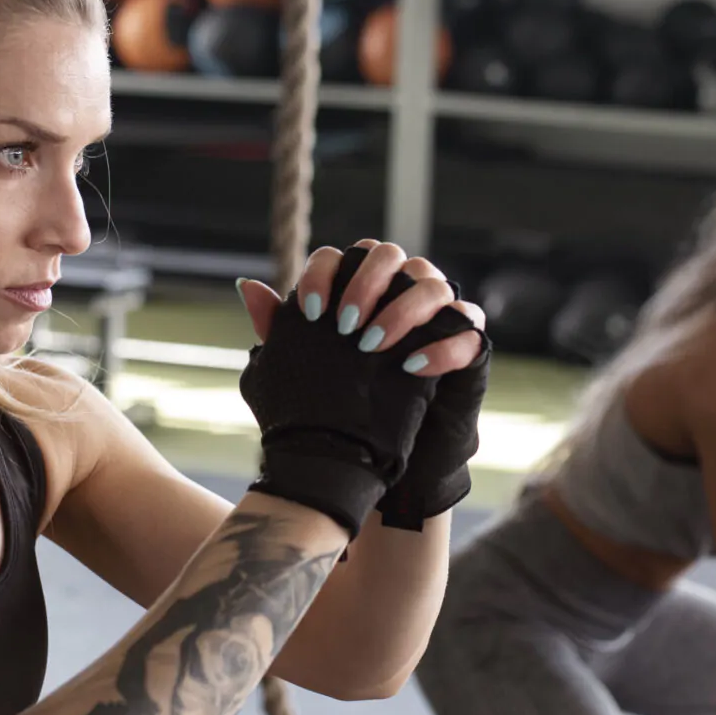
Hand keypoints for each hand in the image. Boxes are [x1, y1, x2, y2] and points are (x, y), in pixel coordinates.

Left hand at [243, 242, 489, 532]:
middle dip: (366, 282)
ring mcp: (437, 315)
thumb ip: (279, 329)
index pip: (346, 255)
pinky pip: (468, 328)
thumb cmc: (335, 407)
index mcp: (359, 290)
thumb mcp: (299, 369)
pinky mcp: (467, 345)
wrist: (370, 460)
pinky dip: (442, 346)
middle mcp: (398, 293)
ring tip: (372, 346)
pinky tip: (411, 369)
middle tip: (344, 324)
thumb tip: (247, 288)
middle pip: (390, 255)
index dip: (325, 273)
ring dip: (402, 310)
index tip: (310, 310)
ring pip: (432, 284)